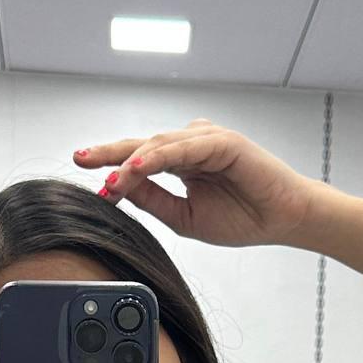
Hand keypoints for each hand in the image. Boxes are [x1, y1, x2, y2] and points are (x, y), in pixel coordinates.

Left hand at [73, 119, 362, 270]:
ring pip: (159, 144)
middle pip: (142, 145)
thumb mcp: (184, 217)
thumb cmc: (242, 219)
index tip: (87, 180)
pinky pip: (184, 148)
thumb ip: (152, 200)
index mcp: (181, 162)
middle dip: (109, 152)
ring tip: (108, 176)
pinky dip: (159, 156)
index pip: (138, 161)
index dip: (112, 169)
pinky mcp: (223, 142)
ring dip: (131, 159)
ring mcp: (206, 140)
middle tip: (79, 157)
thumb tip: (116, 188)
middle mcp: (191, 145)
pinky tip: (138, 166)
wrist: (283, 221)